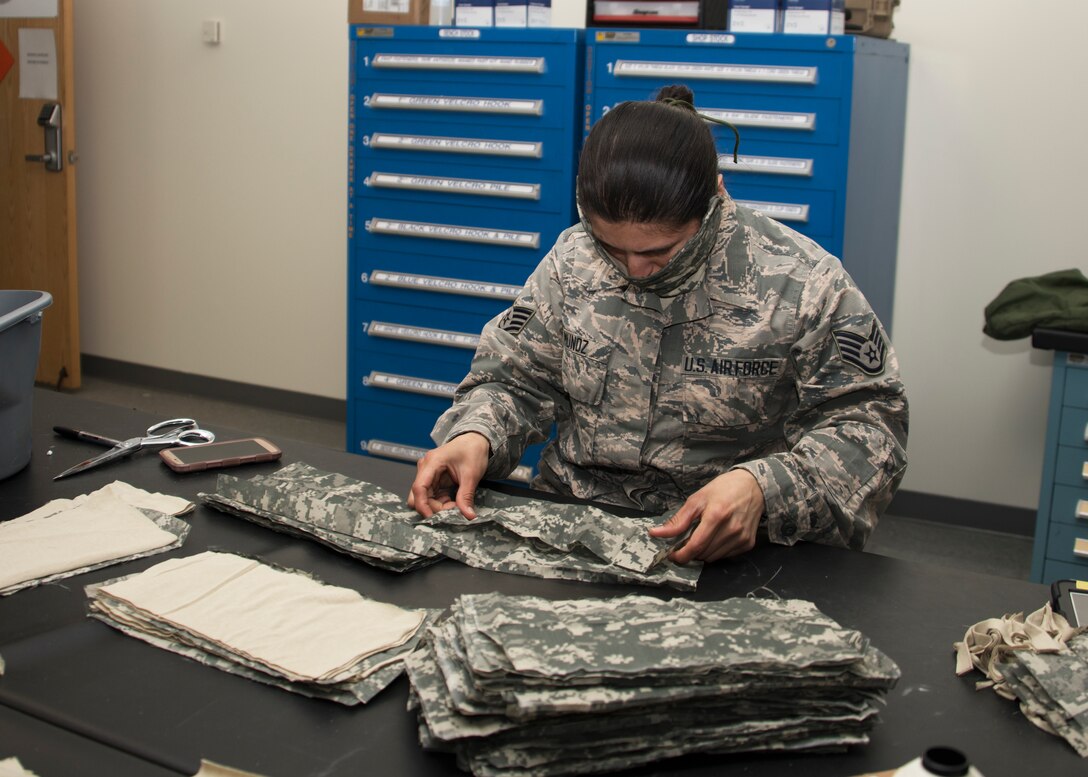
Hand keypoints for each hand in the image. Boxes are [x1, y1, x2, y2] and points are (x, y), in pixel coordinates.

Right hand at [407, 432, 489, 518]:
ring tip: (455, 506)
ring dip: (438, 506)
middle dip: (432, 507)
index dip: (423, 505)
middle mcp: (426, 468)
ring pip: (425, 498)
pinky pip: (432, 497)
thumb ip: (466, 496)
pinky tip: (454, 502)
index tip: (433, 518)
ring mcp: (429, 475)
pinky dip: (441, 503)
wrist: (475, 441)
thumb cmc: (472, 450)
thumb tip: (468, 515)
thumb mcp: (471, 474)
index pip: (419, 487)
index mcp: (432, 462)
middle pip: (418, 495)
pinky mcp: (434, 481)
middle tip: (451, 511)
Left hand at [649, 469, 764, 562]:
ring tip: (702, 535)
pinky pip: (725, 556)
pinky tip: (716, 537)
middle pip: (703, 553)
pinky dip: (716, 551)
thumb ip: (678, 520)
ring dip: (703, 552)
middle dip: (690, 551)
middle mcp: (731, 529)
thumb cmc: (723, 489)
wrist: (753, 486)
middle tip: (687, 540)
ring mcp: (741, 538)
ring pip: (713, 557)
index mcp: (717, 516)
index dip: (682, 555)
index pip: (696, 545)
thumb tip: (655, 533)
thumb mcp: (697, 499)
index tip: (673, 555)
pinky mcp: (748, 543)